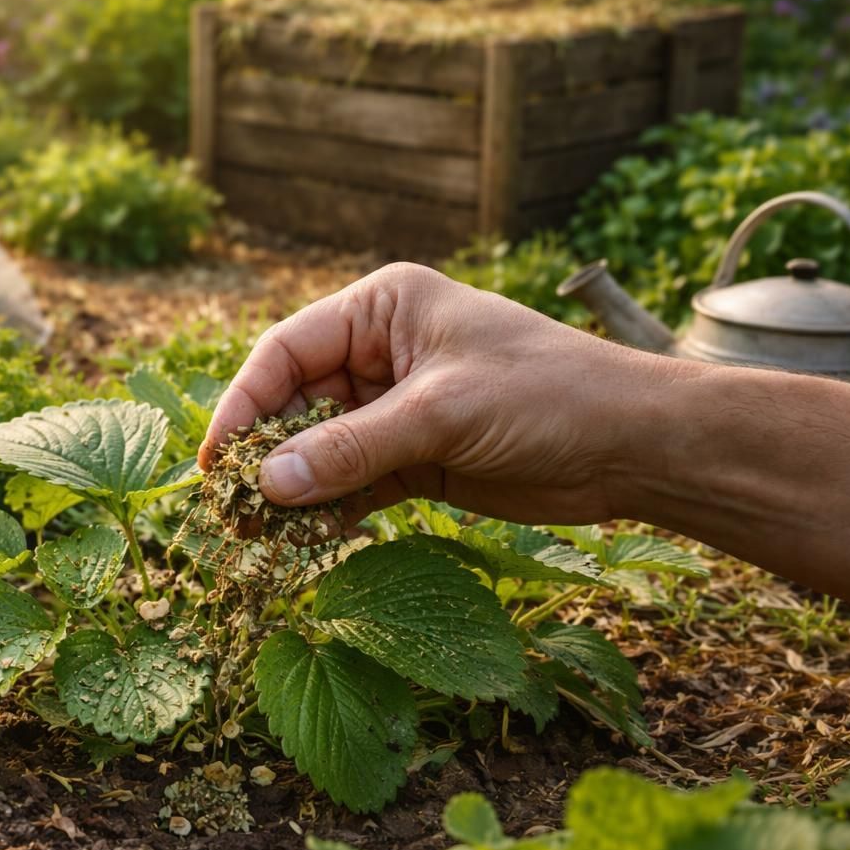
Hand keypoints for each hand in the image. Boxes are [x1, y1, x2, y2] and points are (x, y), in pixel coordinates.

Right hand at [198, 262, 668, 528]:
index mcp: (383, 308)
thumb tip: (265, 484)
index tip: (216, 460)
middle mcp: (381, 352)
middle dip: (266, 454)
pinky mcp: (415, 457)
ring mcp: (396, 407)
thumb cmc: (547, 396)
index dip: (244, 403)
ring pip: (320, 448)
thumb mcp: (441, 414)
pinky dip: (329, 511)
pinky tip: (304, 541)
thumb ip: (350, 449)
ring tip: (258, 535)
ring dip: (293, 489)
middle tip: (231, 510)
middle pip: (295, 402)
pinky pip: (352, 483)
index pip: (287, 351)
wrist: (633, 446)